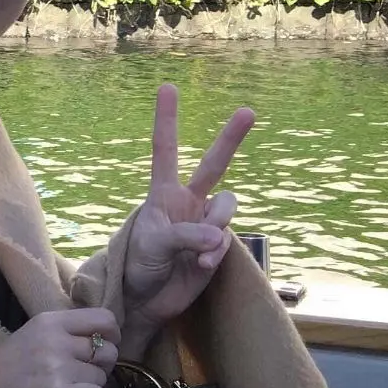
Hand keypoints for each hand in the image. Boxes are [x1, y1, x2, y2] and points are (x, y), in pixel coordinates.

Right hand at [0, 307, 120, 387]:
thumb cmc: (3, 369)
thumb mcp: (31, 335)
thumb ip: (64, 332)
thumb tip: (104, 336)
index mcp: (48, 321)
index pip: (104, 318)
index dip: (112, 334)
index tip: (104, 344)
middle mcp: (55, 340)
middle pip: (107, 350)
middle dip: (101, 365)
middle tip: (83, 373)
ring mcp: (57, 367)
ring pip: (102, 376)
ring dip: (91, 385)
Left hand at [123, 84, 251, 334]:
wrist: (147, 300)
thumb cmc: (139, 265)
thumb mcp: (153, 245)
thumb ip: (185, 236)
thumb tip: (218, 236)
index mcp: (163, 193)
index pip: (165, 149)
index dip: (167, 118)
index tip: (168, 86)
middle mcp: (188, 202)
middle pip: (213, 164)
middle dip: (230, 138)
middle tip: (247, 111)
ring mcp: (205, 223)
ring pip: (226, 206)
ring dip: (216, 225)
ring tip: (198, 253)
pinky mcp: (217, 247)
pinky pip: (225, 240)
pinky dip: (214, 253)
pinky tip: (199, 266)